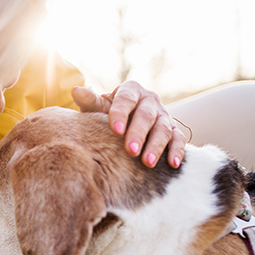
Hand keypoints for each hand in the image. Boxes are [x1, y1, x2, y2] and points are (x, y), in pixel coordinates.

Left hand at [71, 81, 185, 168]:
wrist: (125, 121)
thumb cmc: (108, 114)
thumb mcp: (99, 108)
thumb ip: (91, 102)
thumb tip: (76, 90)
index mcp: (130, 91)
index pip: (126, 100)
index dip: (121, 114)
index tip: (115, 130)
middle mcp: (150, 100)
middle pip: (146, 116)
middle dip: (139, 133)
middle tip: (130, 150)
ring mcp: (163, 115)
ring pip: (163, 128)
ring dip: (156, 146)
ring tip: (147, 162)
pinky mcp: (173, 130)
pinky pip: (178, 139)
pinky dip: (177, 150)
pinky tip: (173, 164)